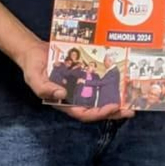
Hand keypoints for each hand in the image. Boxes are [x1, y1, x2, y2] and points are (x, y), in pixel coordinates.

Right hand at [15, 38, 132, 122]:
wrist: (35, 51)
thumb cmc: (33, 68)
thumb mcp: (34, 79)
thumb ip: (45, 88)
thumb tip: (62, 94)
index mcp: (64, 103)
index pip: (84, 113)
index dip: (99, 113)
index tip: (113, 107)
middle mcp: (75, 97)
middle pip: (97, 109)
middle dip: (114, 111)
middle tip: (130, 110)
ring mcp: (81, 87)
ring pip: (101, 97)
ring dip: (116, 99)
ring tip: (131, 99)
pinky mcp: (85, 76)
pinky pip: (99, 82)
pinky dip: (110, 83)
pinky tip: (122, 80)